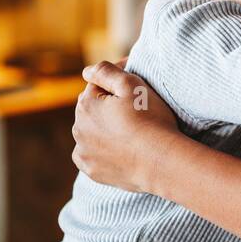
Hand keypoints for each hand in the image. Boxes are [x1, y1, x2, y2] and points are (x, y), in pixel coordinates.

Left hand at [72, 60, 178, 192]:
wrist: (161, 162)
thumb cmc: (150, 120)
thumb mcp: (132, 84)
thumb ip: (106, 71)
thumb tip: (87, 72)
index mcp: (86, 105)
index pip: (98, 87)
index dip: (118, 88)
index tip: (138, 94)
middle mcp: (78, 128)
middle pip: (93, 111)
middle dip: (108, 110)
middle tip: (137, 116)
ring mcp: (84, 152)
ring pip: (92, 134)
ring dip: (104, 131)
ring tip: (130, 135)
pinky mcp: (92, 171)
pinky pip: (94, 157)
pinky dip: (103, 153)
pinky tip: (121, 152)